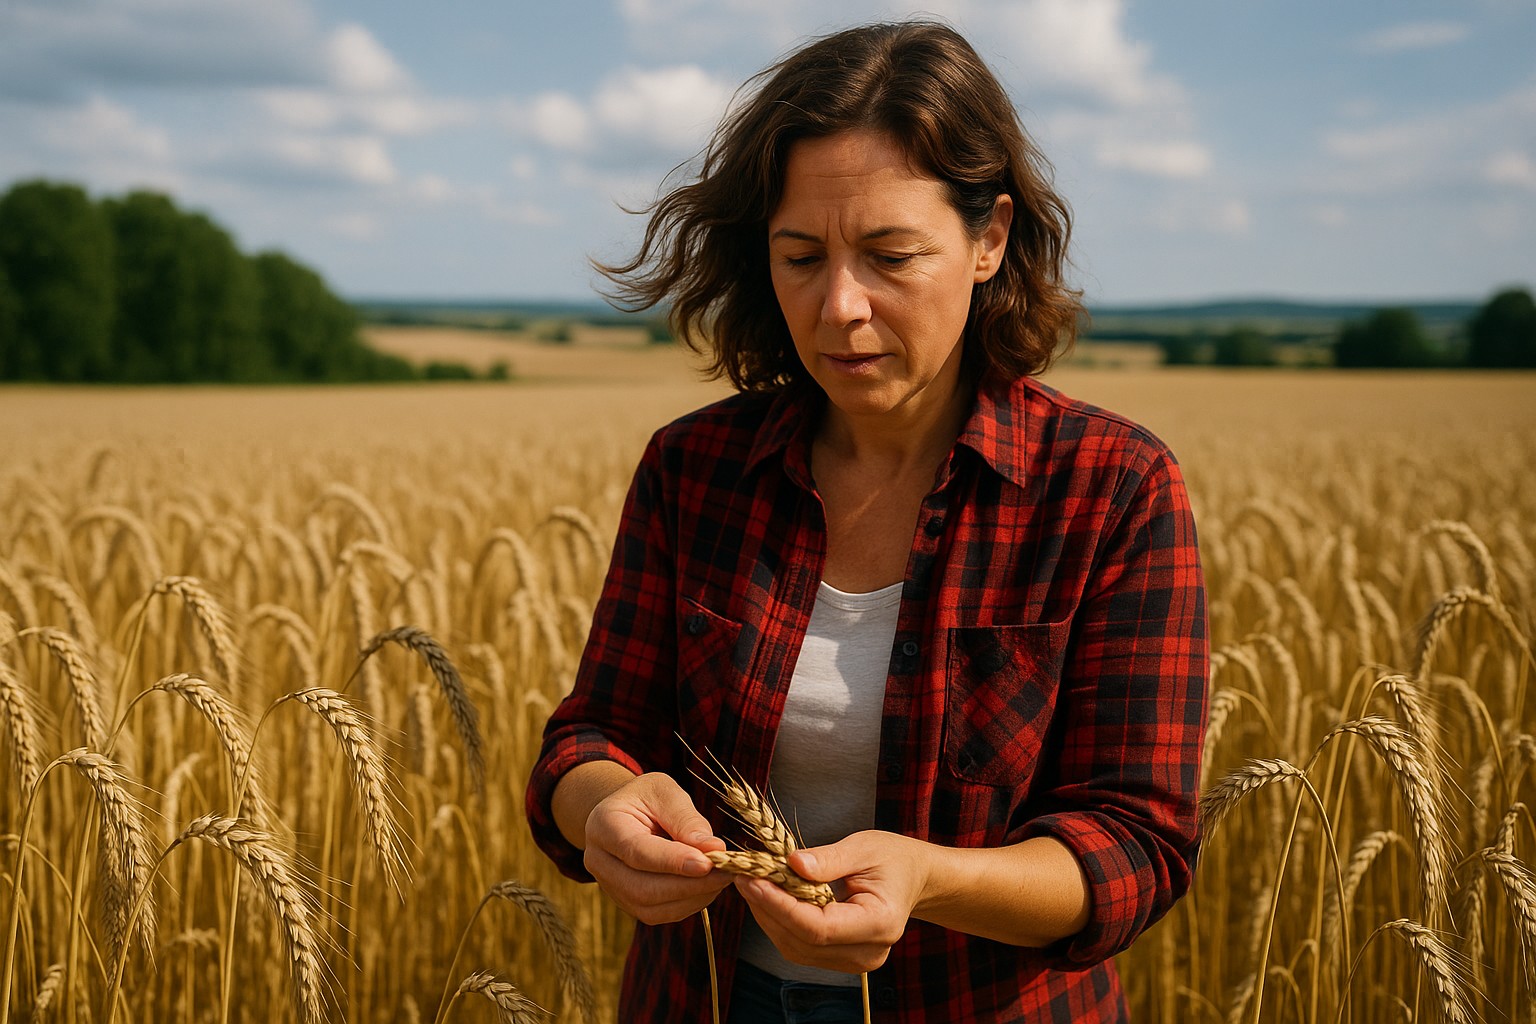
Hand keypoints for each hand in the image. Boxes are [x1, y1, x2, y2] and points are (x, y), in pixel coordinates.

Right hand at [582, 772, 730, 924]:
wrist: (626, 813)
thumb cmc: (647, 798)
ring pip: (649, 907)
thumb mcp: (665, 791)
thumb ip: (686, 818)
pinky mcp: (626, 902)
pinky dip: (687, 904)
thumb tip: (712, 849)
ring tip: (721, 878)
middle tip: (726, 872)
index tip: (708, 863)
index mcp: (604, 825)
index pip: (637, 851)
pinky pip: (656, 913)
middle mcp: (599, 861)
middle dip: (688, 885)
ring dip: (691, 897)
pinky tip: (707, 887)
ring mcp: (609, 886)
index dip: (673, 861)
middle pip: (641, 887)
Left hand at [734, 830, 930, 973]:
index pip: (820, 927)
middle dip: (767, 909)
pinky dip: (779, 921)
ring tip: (750, 882)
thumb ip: (829, 859)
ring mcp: (854, 960)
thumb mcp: (864, 847)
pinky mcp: (841, 958)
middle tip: (742, 875)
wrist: (913, 879)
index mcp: (880, 923)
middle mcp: (868, 952)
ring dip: (768, 916)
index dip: (781, 906)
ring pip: (796, 948)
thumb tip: (792, 864)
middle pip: (803, 941)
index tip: (752, 880)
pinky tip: (766, 896)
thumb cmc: (893, 858)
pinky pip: (801, 945)